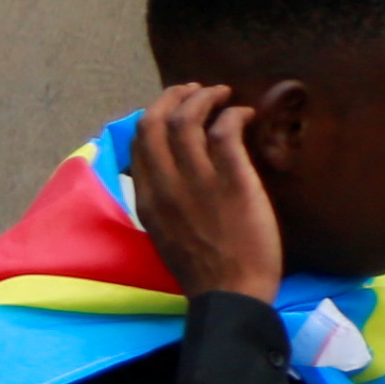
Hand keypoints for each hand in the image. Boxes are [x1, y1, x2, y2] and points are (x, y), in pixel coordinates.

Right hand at [131, 81, 283, 302]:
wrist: (231, 293)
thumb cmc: (203, 270)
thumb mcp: (165, 234)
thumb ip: (162, 202)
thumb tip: (169, 176)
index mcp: (147, 199)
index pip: (138, 142)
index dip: (156, 115)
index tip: (174, 108)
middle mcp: (165, 186)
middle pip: (154, 122)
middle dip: (174, 96)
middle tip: (197, 90)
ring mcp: (197, 183)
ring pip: (187, 120)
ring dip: (204, 98)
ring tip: (223, 95)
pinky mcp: (232, 182)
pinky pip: (224, 132)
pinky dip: (234, 114)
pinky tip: (246, 114)